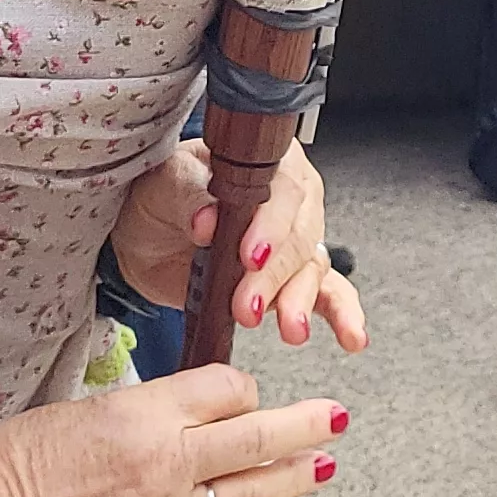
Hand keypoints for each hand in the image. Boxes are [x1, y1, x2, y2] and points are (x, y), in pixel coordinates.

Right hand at [0, 364, 341, 496]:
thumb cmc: (6, 467)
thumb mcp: (75, 409)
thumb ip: (131, 412)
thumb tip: (163, 417)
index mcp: (143, 414)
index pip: (224, 389)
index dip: (240, 388)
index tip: (240, 393)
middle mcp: (165, 464)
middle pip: (254, 436)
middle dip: (302, 424)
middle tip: (333, 416)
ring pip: (248, 496)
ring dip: (292, 481)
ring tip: (323, 468)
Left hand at [111, 141, 368, 352]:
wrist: (145, 238)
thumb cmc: (161, 197)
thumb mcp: (166, 184)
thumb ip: (189, 196)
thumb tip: (207, 218)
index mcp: (266, 160)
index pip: (283, 189)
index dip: (271, 224)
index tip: (249, 256)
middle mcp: (289, 198)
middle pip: (299, 235)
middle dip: (274, 276)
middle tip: (248, 305)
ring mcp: (293, 240)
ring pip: (312, 268)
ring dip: (300, 300)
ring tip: (288, 328)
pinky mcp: (289, 279)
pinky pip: (329, 294)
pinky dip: (343, 315)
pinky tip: (351, 336)